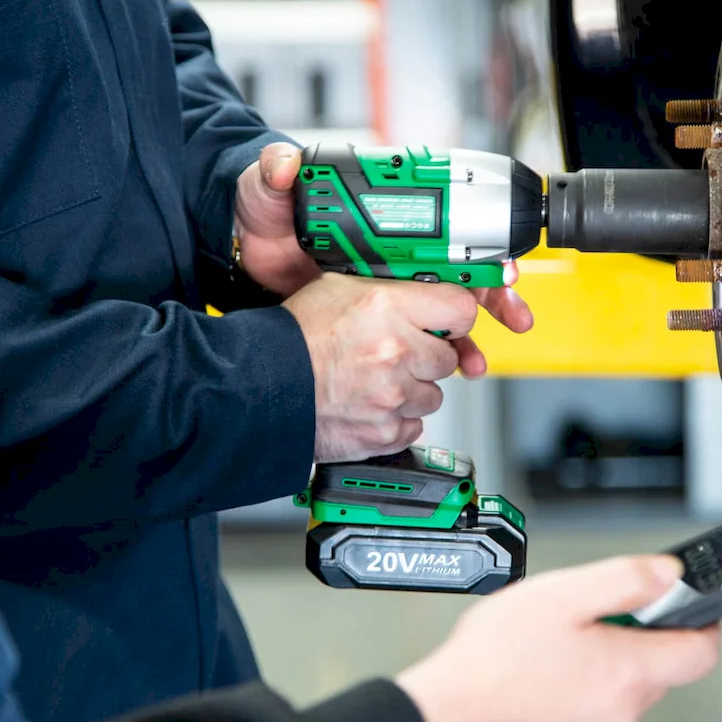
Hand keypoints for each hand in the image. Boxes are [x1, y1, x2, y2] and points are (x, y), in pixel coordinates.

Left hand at [235, 143, 534, 340]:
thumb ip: (277, 169)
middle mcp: (392, 254)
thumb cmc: (263, 216)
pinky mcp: (372, 318)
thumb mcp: (267, 188)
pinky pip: (414, 340)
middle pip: (459, 276)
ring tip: (477, 362)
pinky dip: (434, 358)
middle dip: (495, 300)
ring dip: (468, 339)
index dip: (480, 250)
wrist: (243, 255)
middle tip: (516, 319)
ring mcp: (385, 289)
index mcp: (382, 220)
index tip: (502, 269)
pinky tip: (445, 374)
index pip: (445, 231)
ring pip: (443, 315)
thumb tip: (286, 162)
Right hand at [281, 273, 477, 462]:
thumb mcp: (337, 288)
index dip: (454, 317)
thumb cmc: (292, 339)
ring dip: (412, 390)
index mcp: (387, 309)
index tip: (446, 322)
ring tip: (376, 381)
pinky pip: (412, 426)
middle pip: (449, 358)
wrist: (260, 388)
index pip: (461, 310)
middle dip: (427, 356)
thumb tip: (422, 295)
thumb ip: (389, 292)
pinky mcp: (384, 432)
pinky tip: (370, 405)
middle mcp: (395, 352)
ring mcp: (392, 397)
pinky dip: (396, 420)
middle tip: (396, 353)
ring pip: (433, 396)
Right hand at [395, 555, 721, 721]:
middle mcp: (621, 711)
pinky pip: (593, 709)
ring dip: (604, 661)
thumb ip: (624, 579)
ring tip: (555, 641)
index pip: (703, 652)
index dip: (703, 621)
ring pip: (623, 688)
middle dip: (637, 634)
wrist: (447, 715)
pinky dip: (579, 687)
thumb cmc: (493, 659)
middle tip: (592, 614)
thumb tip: (668, 573)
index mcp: (628, 671)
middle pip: (660, 667)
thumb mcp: (561, 594)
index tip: (687, 605)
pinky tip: (541, 670)